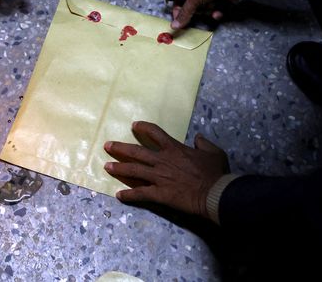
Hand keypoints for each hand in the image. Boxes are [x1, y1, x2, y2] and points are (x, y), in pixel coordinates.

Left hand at [104, 121, 229, 218]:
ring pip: (133, 170)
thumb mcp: (214, 152)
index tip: (134, 125)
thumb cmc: (214, 173)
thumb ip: (204, 143)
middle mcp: (162, 161)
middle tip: (107, 146)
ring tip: (106, 166)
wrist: (213, 193)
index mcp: (174, 149)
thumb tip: (199, 138)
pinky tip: (119, 195)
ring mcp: (158, 177)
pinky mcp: (159, 194)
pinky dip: (128, 195)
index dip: (143, 128)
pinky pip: (140, 193)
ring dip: (119, 168)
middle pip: (136, 151)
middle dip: (120, 148)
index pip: (154, 133)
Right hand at [171, 0, 252, 29]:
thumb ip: (185, 12)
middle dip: (197, 10)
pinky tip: (219, 12)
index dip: (178, 11)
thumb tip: (174, 26)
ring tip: (213, 5)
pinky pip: (215, 11)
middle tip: (200, 9)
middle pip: (192, 8)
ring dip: (208, 10)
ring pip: (204, 11)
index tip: (178, 22)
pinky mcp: (221, 1)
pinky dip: (217, 12)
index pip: (179, 0)